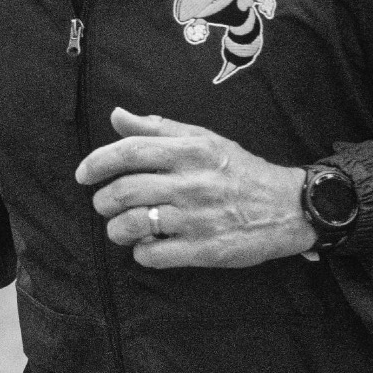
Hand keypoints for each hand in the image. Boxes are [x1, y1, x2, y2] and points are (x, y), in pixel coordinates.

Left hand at [74, 108, 314, 268]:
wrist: (289, 206)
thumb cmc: (240, 171)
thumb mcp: (205, 139)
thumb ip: (159, 129)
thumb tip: (117, 116)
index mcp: (190, 150)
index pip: (129, 152)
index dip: (96, 163)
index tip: (83, 175)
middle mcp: (191, 182)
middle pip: (123, 191)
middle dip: (103, 201)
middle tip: (105, 205)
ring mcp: (197, 218)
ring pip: (132, 225)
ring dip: (117, 230)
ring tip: (123, 228)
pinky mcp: (204, 250)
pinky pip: (152, 255)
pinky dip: (141, 253)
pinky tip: (148, 247)